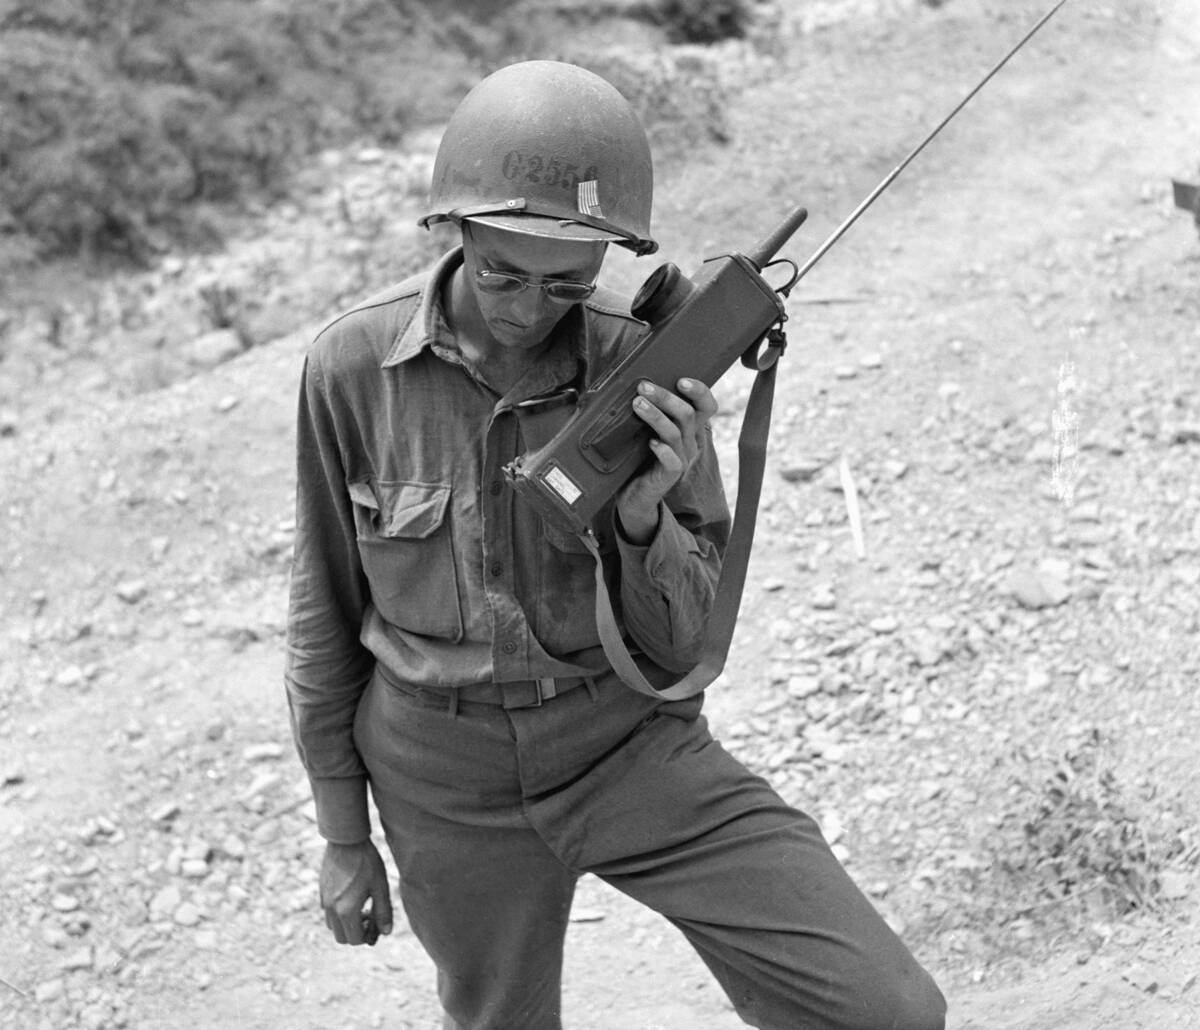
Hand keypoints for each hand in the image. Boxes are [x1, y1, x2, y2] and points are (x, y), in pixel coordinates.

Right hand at [319, 840, 393, 945]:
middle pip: (342, 938)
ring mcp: (324, 901)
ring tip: (360, 904)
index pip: (355, 940)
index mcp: (347, 910)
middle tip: (368, 914)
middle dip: (356, 932)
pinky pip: (328, 912)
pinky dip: (338, 912)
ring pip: (333, 926)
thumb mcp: (380, 886)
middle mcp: (331, 909)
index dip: (368, 935)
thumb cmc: (367, 862)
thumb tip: (386, 932)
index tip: (376, 920)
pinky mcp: (321, 892)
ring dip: (346, 923)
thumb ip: (383, 912)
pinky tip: (350, 894)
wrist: (346, 840)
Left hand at [616, 377, 717, 543]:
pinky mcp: (670, 476)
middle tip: (644, 387)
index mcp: (689, 428)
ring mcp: (681, 459)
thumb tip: (638, 382)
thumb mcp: (649, 428)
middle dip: (666, 397)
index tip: (680, 379)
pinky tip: (650, 443)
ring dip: (656, 416)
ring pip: (675, 433)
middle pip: (688, 414)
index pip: (707, 406)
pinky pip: (672, 461)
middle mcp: (690, 442)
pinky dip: (662, 450)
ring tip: (637, 404)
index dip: (699, 391)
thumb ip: (652, 410)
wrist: (634, 493)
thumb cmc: (640, 455)